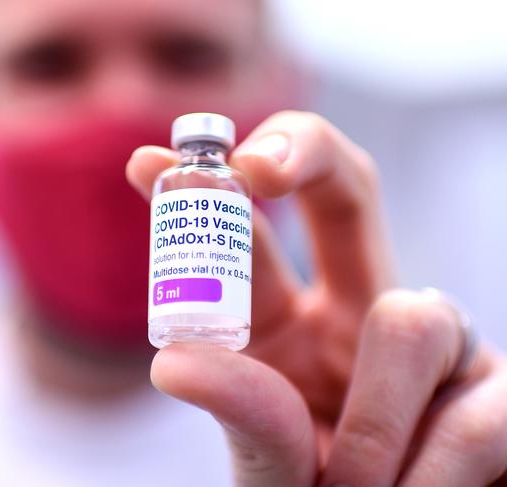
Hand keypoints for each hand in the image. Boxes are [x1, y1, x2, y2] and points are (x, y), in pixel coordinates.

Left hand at [126, 111, 506, 485]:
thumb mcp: (266, 458)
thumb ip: (238, 409)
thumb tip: (175, 362)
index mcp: (285, 327)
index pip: (251, 237)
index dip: (207, 190)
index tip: (148, 162)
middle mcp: (357, 315)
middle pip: (345, 191)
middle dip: (305, 154)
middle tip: (256, 165)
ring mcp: (438, 345)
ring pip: (412, 320)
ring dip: (370, 425)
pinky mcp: (497, 391)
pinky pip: (470, 414)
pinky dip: (426, 477)